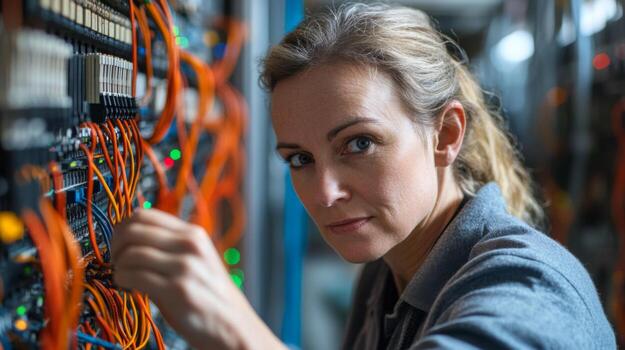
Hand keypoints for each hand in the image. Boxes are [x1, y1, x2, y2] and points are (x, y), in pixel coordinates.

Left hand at [111, 209, 283, 349]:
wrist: (232, 325)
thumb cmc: (208, 295)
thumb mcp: (195, 260)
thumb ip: (167, 247)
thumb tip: (127, 240)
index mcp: (193, 233)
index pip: (144, 214)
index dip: (123, 228)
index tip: (120, 245)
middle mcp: (190, 244)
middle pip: (132, 230)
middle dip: (115, 247)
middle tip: (116, 263)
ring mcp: (185, 266)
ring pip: (130, 253)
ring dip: (118, 267)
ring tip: (124, 279)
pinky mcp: (177, 289)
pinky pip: (132, 276)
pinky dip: (122, 282)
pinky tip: (130, 289)